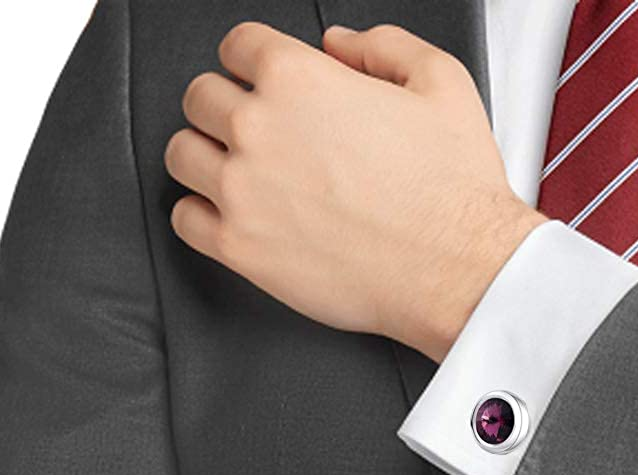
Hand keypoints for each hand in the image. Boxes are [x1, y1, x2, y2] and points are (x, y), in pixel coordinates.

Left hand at [164, 22, 545, 361]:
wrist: (455, 269)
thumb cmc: (452, 188)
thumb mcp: (440, 82)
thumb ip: (382, 47)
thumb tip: (337, 43)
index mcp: (299, 79)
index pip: (237, 46)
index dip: (251, 61)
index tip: (259, 80)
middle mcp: (259, 128)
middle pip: (200, 98)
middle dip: (224, 106)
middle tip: (249, 130)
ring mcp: (242, 191)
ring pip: (182, 154)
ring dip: (203, 156)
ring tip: (233, 171)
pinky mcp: (240, 248)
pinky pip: (185, 219)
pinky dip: (199, 214)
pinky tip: (227, 216)